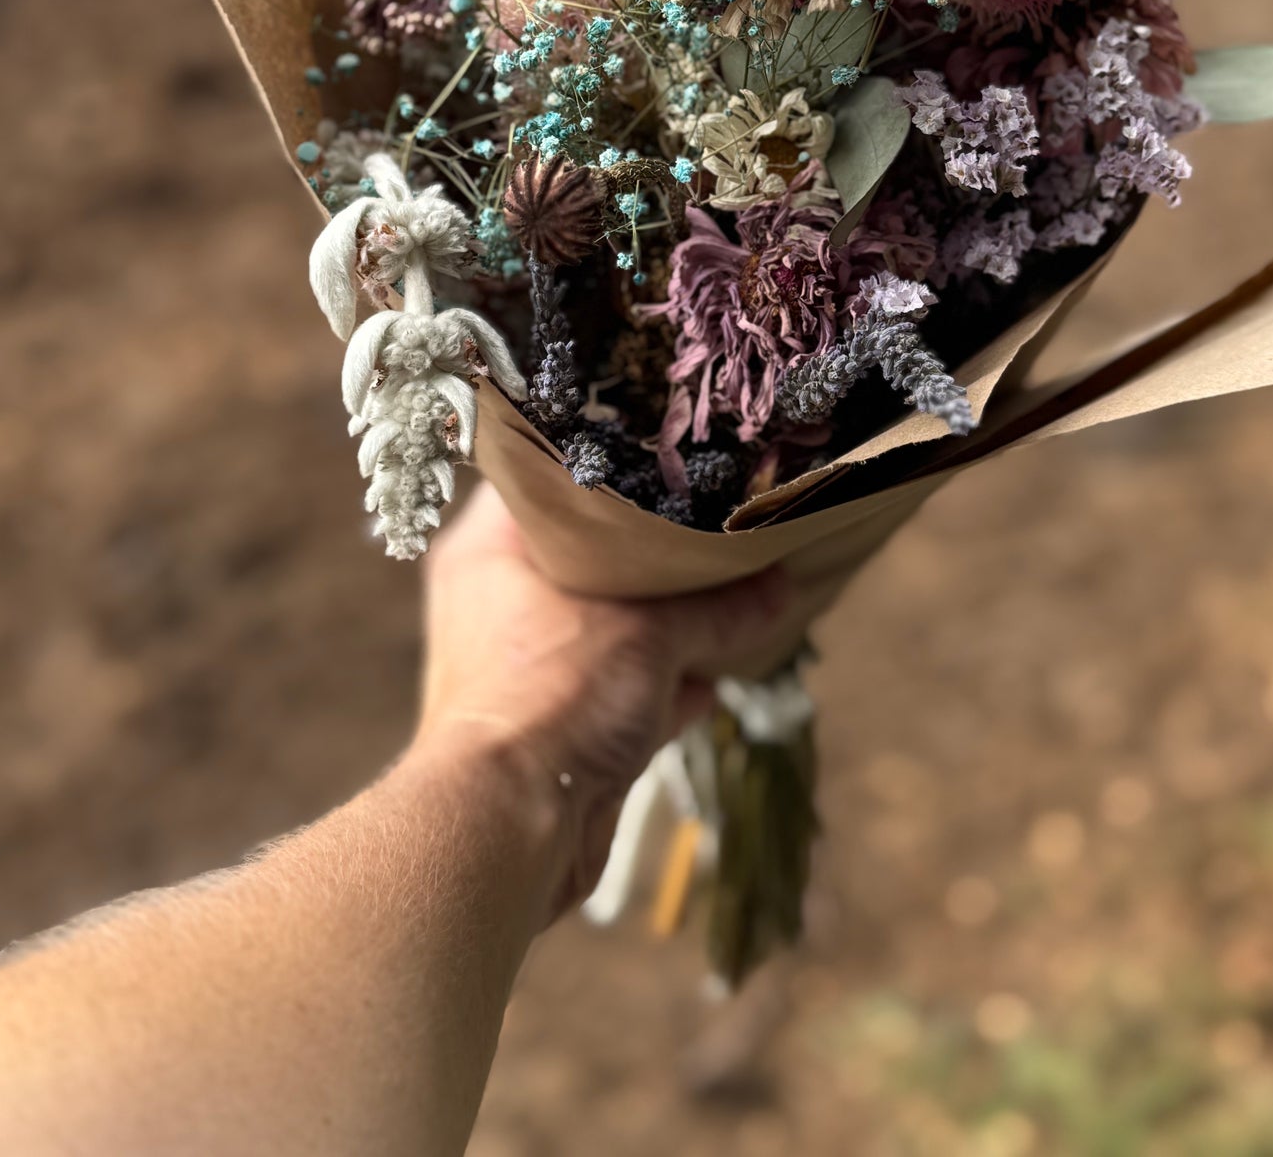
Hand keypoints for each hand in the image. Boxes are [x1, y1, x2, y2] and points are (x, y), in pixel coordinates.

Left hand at [408, 482, 797, 919]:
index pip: (545, 473)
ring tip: (734, 590)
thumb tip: (782, 587)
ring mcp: (525, 665)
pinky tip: (715, 670)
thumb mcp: (650, 634)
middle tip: (716, 515)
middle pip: (586, 552)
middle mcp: (498, 599)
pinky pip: (618, 685)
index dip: (608, 456)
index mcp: (489, 549)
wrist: (510, 829)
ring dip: (667, 620)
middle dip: (655, 550)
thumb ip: (718, 608)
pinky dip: (662, 680)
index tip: (668, 443)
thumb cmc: (556, 694)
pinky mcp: (554, 726)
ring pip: (609, 623)